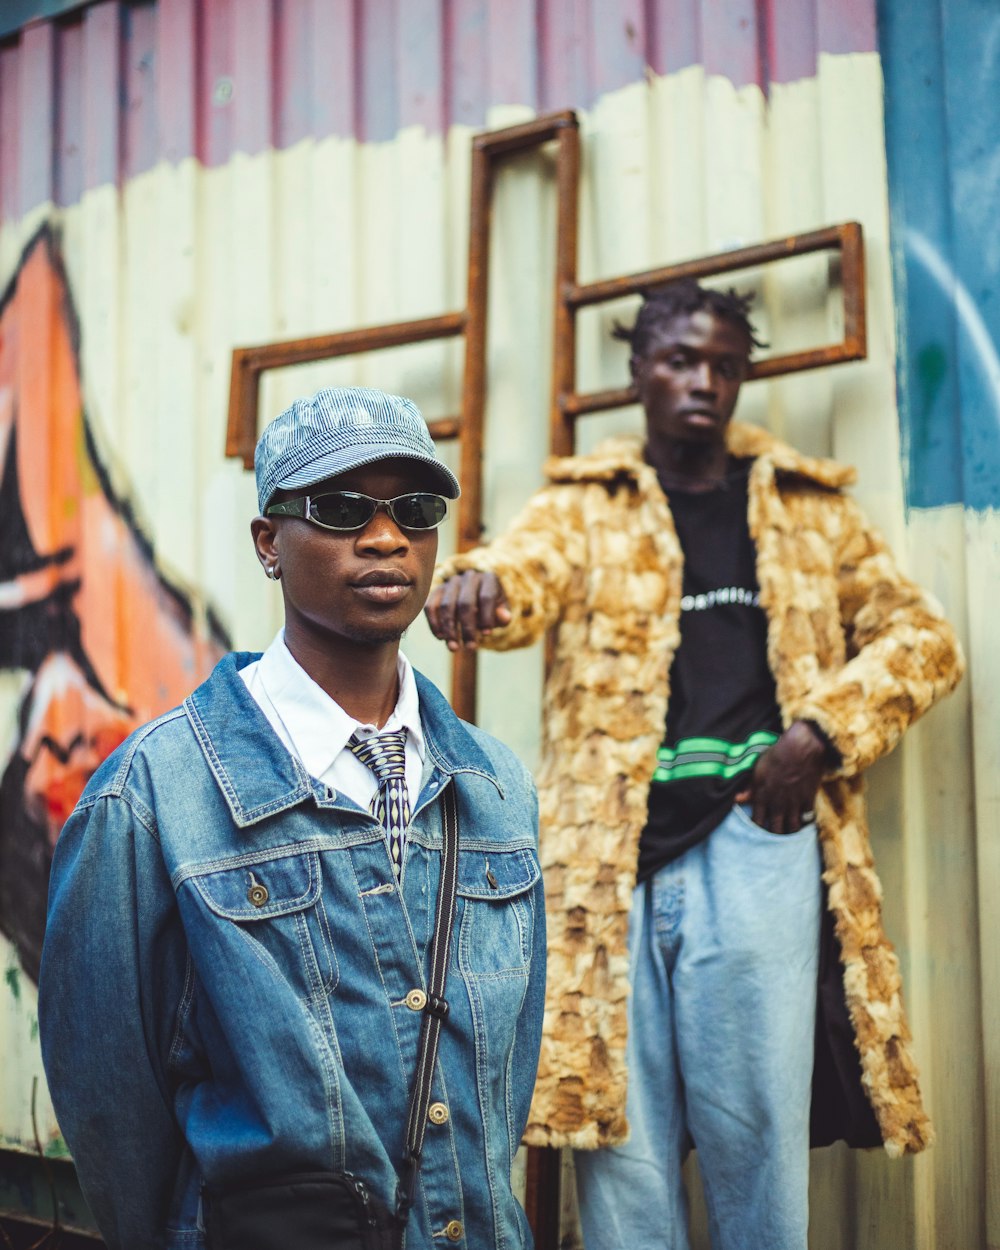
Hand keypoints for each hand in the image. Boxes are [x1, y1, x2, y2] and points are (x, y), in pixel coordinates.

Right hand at [424, 571, 511, 650]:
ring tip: (454, 648)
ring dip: (449, 629)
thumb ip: (504, 616)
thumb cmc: (492, 608)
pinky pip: (431, 606)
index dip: (486, 617)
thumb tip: (505, 618)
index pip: (486, 597)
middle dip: (467, 628)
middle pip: (465, 603)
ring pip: (446, 606)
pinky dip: (434, 623)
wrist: (477, 598)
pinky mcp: (437, 590)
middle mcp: (469, 577)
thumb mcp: (501, 611)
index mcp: (488, 579)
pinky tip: (440, 638)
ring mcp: (451, 582)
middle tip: (470, 647)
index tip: (487, 635)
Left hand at [734, 720, 825, 834]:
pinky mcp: (808, 800)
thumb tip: (737, 799)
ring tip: (788, 833)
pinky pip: (807, 818)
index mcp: (762, 797)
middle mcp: (777, 804)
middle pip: (776, 830)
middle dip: (774, 835)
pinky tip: (803, 821)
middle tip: (774, 837)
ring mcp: (794, 804)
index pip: (757, 822)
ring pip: (792, 828)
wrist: (800, 749)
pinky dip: (805, 821)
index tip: (756, 833)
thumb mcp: (758, 770)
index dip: (756, 830)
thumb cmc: (775, 756)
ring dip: (790, 832)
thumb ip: (749, 788)